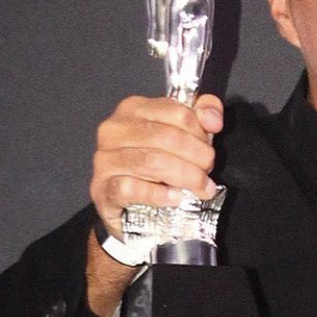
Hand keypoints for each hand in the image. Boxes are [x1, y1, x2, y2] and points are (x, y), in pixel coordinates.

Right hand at [89, 93, 221, 239]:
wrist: (127, 207)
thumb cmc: (152, 167)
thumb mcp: (178, 136)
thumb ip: (200, 118)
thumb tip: (213, 118)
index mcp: (133, 109)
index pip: (177, 112)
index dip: (200, 132)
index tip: (210, 148)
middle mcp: (114, 130)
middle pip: (167, 137)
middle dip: (197, 156)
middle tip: (208, 171)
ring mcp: (105, 159)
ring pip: (152, 161)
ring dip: (185, 175)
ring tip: (201, 187)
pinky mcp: (103, 188)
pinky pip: (132, 188)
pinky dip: (159, 194)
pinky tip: (175, 198)